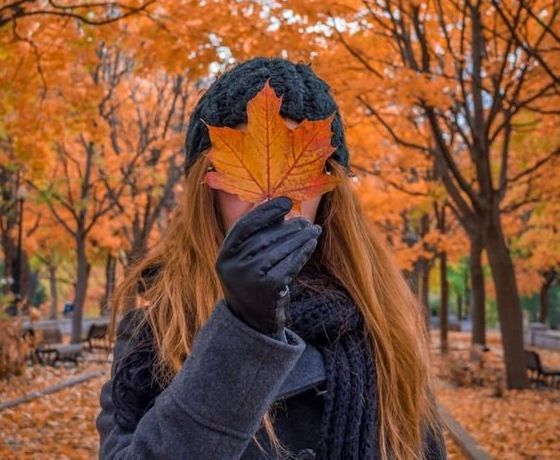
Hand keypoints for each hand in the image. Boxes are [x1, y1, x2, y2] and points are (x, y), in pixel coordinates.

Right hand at [215, 196, 321, 336]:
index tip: (286, 201)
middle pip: (264, 238)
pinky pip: (289, 265)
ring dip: (299, 238)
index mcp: (224, 255)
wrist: (254, 322)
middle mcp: (232, 267)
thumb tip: (280, 207)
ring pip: (279, 250)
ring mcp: (249, 279)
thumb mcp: (248, 260)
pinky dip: (302, 252)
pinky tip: (311, 244)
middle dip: (288, 227)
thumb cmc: (254, 283)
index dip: (265, 211)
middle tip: (306, 221)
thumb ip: (258, 235)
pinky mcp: (268, 289)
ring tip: (313, 230)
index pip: (244, 226)